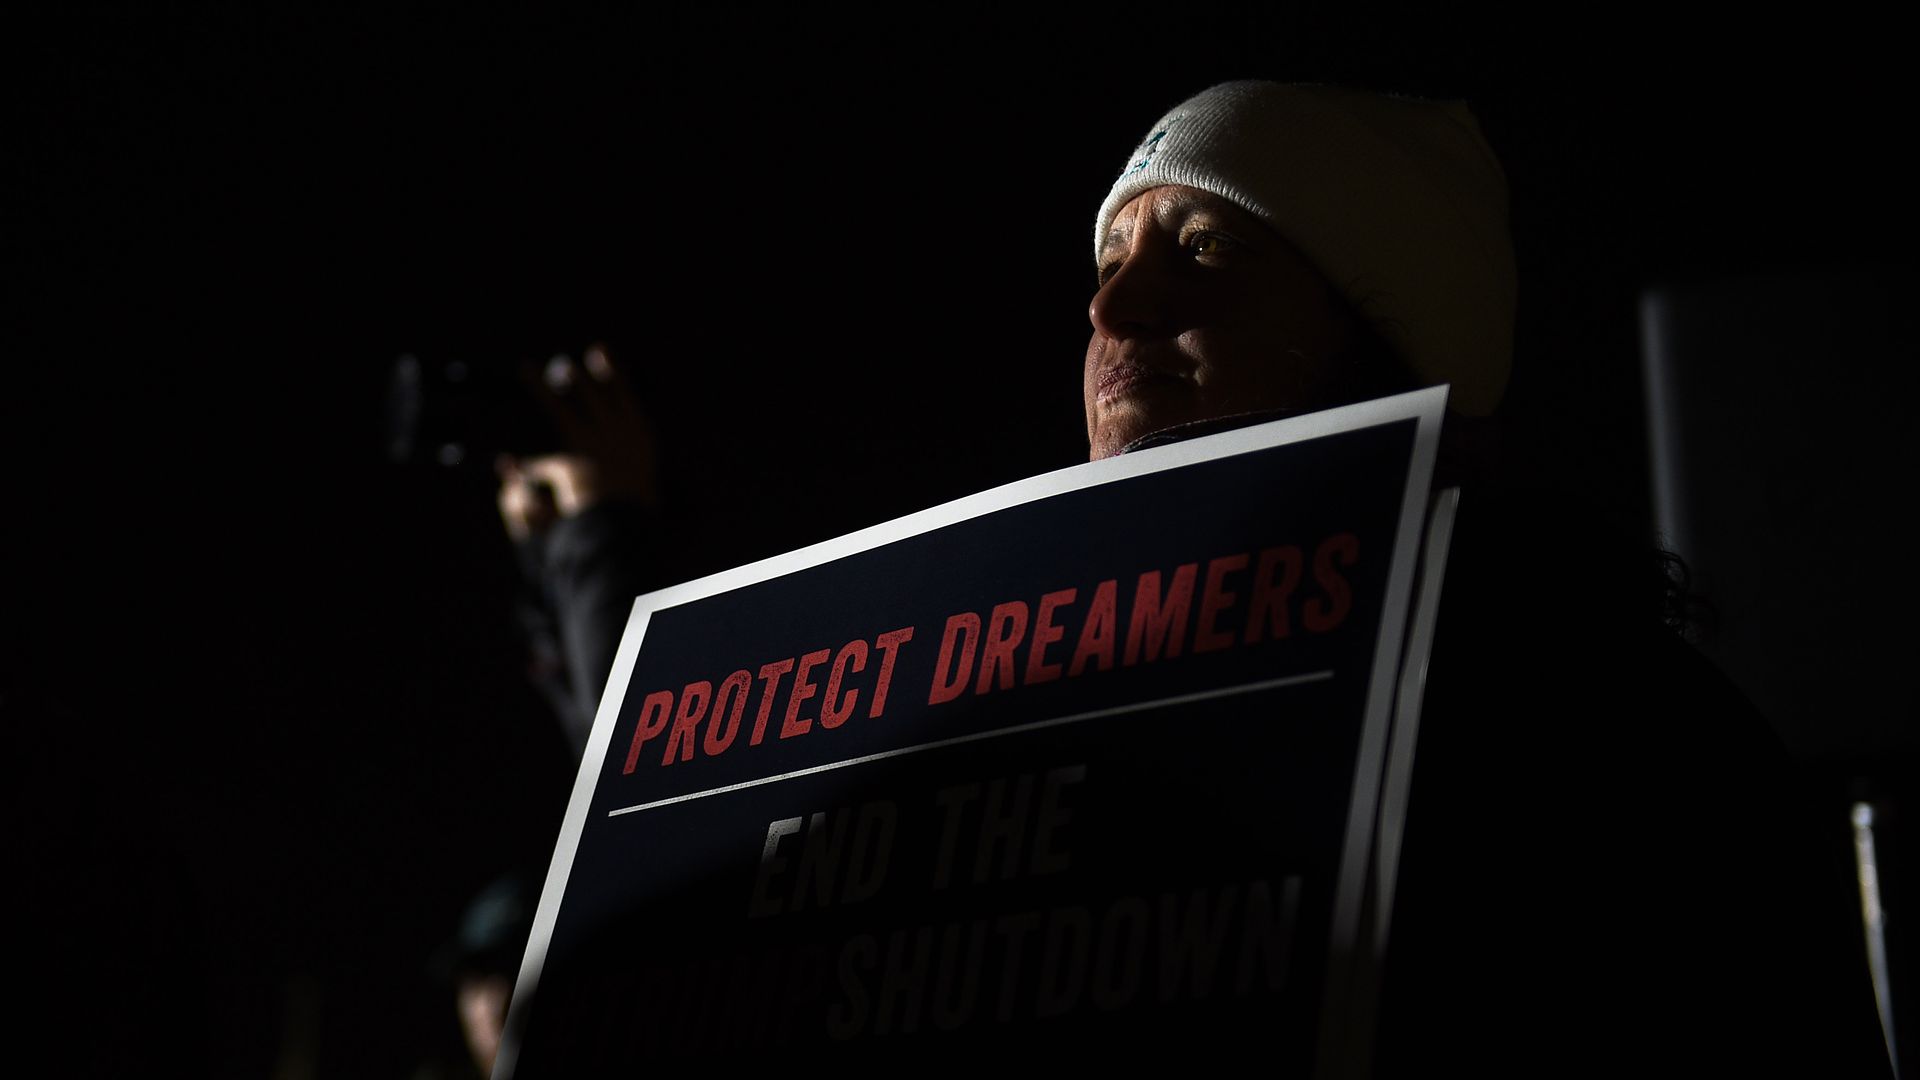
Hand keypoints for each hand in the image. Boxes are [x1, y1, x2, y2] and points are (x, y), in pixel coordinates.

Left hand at [495, 344, 658, 540]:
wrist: (626, 526)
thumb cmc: (638, 510)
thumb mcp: (641, 486)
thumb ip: (628, 469)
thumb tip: (620, 465)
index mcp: (640, 438)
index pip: (625, 395)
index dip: (611, 373)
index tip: (600, 352)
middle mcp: (616, 434)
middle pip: (593, 396)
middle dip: (578, 378)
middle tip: (564, 362)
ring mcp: (591, 445)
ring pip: (560, 411)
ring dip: (541, 390)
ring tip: (527, 371)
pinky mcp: (567, 463)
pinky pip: (543, 464)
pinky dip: (530, 467)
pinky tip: (513, 463)